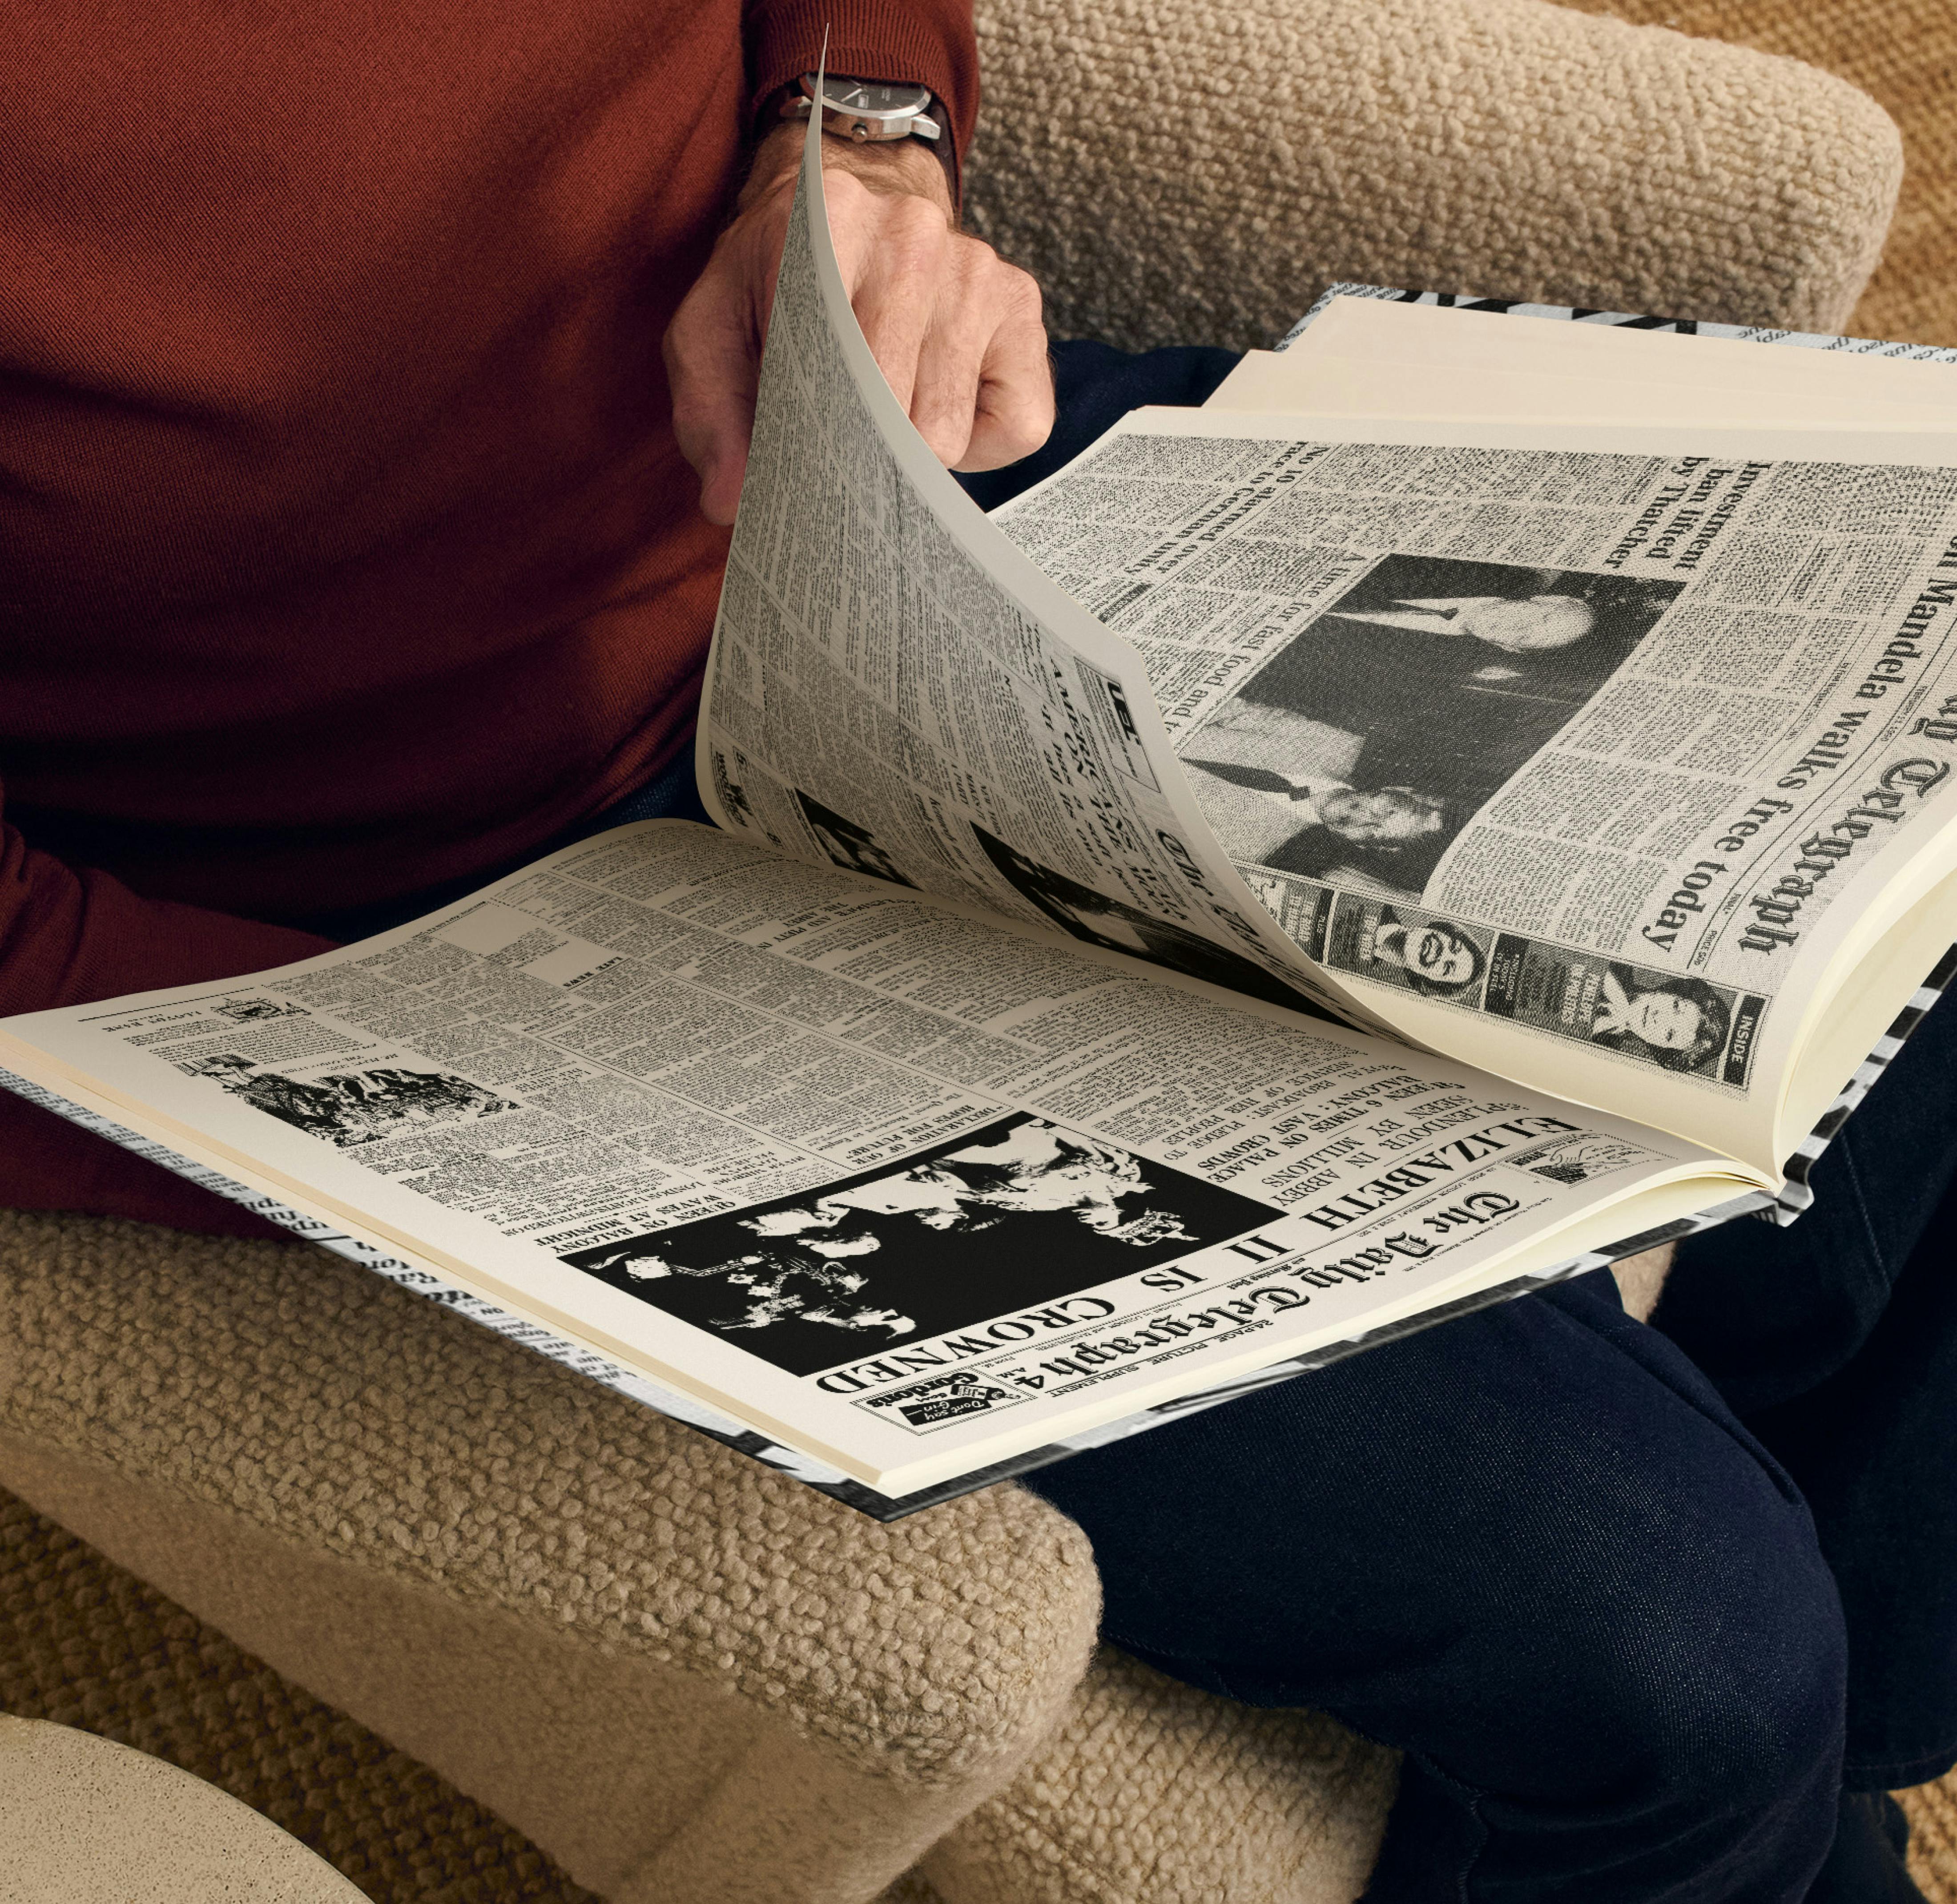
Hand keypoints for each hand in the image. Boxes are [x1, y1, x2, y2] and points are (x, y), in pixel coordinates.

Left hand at [664, 123, 1053, 524]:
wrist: (853, 205)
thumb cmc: (778, 282)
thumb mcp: (713, 328)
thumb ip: (708, 410)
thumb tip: (728, 502)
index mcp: (829, 225)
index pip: (825, 380)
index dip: (809, 443)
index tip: (795, 463)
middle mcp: (914, 237)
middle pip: (890, 419)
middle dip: (859, 453)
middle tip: (837, 439)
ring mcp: (978, 269)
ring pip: (947, 433)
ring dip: (912, 446)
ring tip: (885, 405)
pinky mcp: (1023, 305)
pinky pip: (1018, 426)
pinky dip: (979, 444)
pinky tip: (939, 402)